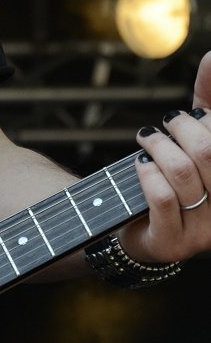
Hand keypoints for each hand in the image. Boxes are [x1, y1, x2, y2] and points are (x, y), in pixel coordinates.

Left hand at [119, 56, 210, 265]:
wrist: (138, 225)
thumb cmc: (176, 174)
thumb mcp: (197, 136)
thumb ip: (210, 98)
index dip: (206, 122)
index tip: (191, 116)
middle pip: (209, 153)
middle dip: (180, 129)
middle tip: (165, 124)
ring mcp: (205, 234)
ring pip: (182, 172)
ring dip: (157, 146)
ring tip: (146, 139)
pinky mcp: (174, 244)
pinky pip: (161, 198)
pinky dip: (146, 172)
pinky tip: (141, 164)